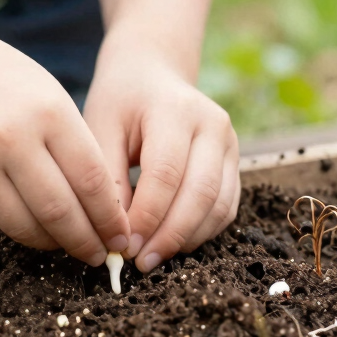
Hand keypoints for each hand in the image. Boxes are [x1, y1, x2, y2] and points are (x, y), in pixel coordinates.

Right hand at [0, 23, 130, 265]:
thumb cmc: (2, 79)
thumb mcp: (48, 95)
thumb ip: (75, 144)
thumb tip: (103, 208)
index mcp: (48, 112)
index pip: (91, 181)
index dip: (110, 218)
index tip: (121, 237)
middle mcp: (12, 138)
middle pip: (61, 211)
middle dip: (86, 242)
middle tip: (99, 256)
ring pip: (25, 226)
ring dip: (52, 244)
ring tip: (67, 245)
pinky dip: (17, 229)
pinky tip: (32, 227)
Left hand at [84, 39, 239, 272]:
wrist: (151, 74)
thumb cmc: (119, 102)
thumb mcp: (100, 127)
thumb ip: (107, 177)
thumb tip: (116, 236)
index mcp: (176, 109)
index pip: (166, 173)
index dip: (147, 216)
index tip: (123, 246)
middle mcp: (213, 124)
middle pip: (200, 192)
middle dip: (169, 234)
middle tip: (140, 262)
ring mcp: (231, 142)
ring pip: (219, 205)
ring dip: (187, 238)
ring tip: (152, 257)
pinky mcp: (235, 161)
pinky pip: (226, 207)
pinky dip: (201, 231)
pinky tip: (172, 242)